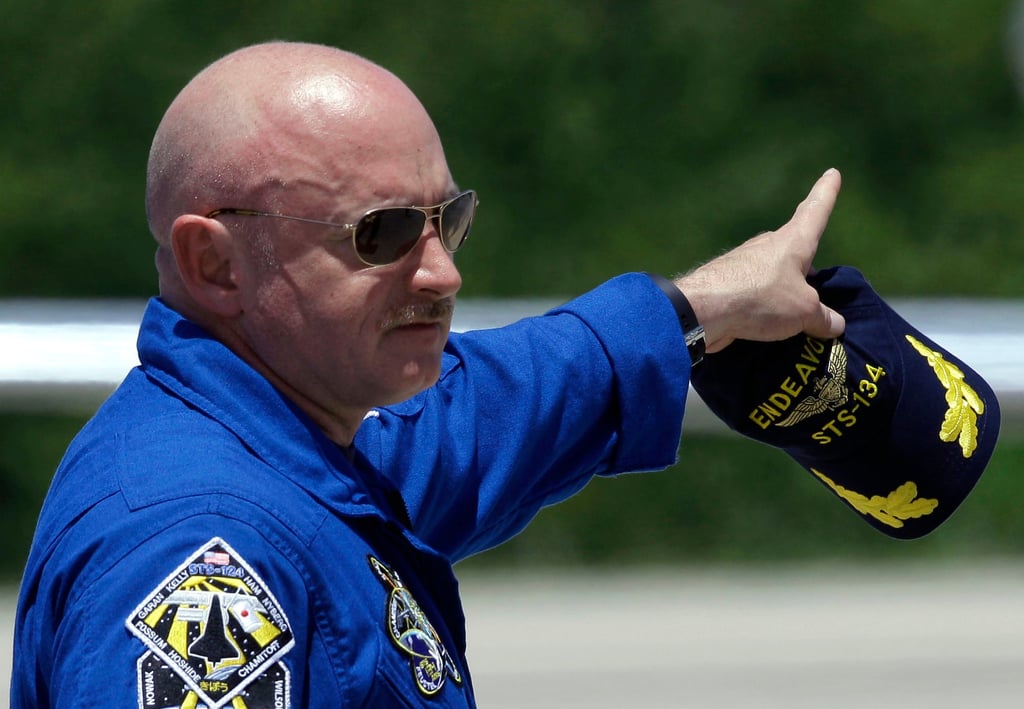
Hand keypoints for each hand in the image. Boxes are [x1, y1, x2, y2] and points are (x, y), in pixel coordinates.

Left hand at [675, 168, 845, 352]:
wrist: (702, 310)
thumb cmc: (760, 298)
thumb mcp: (803, 311)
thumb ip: (822, 316)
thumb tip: (835, 323)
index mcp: (792, 242)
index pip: (815, 211)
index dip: (826, 193)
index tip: (832, 173)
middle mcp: (767, 247)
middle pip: (793, 249)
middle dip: (805, 264)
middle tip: (817, 287)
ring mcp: (743, 264)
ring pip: (772, 274)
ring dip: (783, 291)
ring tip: (794, 319)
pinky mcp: (726, 285)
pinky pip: (754, 294)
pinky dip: (763, 307)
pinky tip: (765, 326)